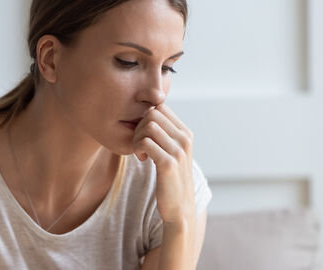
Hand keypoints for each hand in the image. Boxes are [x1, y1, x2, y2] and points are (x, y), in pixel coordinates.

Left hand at [132, 103, 195, 224]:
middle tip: (138, 144)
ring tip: (140, 152)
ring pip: (148, 126)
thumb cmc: (171, 178)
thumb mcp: (172, 152)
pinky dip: (137, 148)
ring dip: (137, 138)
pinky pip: (145, 143)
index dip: (146, 117)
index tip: (144, 135)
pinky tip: (142, 159)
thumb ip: (164, 133)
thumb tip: (148, 112)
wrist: (179, 207)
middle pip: (153, 113)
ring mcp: (178, 151)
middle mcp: (185, 139)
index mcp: (185, 133)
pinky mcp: (168, 164)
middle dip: (139, 126)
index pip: (161, 107)